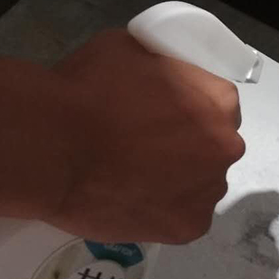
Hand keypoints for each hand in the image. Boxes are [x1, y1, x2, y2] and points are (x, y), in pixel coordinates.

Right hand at [45, 29, 244, 242]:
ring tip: (131, 178)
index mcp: (219, 101)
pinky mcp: (187, 229)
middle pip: (212, 147)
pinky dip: (161, 213)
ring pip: (199, 186)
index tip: (161, 115)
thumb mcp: (130, 49)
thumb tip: (155, 80)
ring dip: (176, 182)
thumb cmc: (88, 90)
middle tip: (142, 148)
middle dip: (186, 147)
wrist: (53, 146)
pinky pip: (180, 218)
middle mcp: (225, 147)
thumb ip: (160, 66)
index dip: (189, 109)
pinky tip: (132, 203)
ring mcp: (208, 191)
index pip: (216, 104)